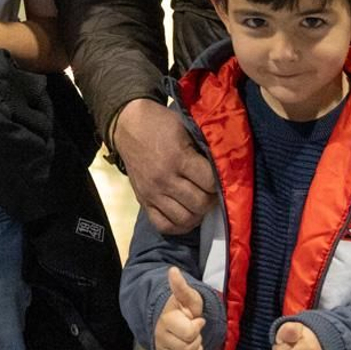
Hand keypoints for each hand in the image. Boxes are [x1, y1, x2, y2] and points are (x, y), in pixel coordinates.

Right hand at [114, 99, 218, 234]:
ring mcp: (152, 193)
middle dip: (211, 199)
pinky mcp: (143, 200)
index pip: (209, 182)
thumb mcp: (185, 127)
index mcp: (178, 158)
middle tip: (212, 191)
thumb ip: (202, 149)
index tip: (221, 178)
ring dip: (197, 213)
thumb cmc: (160, 123)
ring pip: (184, 219)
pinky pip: (163, 225)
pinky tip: (186, 215)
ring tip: (200, 202)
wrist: (127, 125)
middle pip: (199, 203)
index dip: (220, 181)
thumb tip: (223, 168)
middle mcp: (164, 179)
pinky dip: (178, 226)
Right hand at [154, 267, 206, 349]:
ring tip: (190, 341)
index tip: (197, 320)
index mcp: (166, 320)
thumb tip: (173, 270)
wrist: (173, 321)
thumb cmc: (184, 309)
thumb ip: (181, 286)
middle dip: (197, 341)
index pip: (189, 333)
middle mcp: (160, 337)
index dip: (198, 326)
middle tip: (193, 332)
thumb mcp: (188, 297)